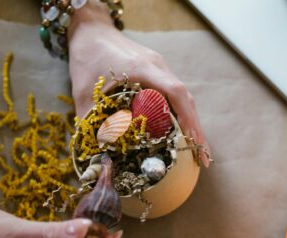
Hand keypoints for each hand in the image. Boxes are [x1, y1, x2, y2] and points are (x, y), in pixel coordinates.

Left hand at [67, 3, 210, 166]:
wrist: (90, 30)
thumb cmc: (86, 57)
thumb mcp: (82, 91)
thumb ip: (88, 121)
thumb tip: (96, 153)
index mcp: (143, 69)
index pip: (175, 92)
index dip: (187, 118)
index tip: (193, 141)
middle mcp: (158, 67)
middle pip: (186, 99)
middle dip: (196, 129)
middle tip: (204, 158)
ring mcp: (160, 68)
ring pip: (184, 98)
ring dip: (192, 124)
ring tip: (198, 151)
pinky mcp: (157, 72)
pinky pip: (175, 95)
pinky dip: (182, 115)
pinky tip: (183, 133)